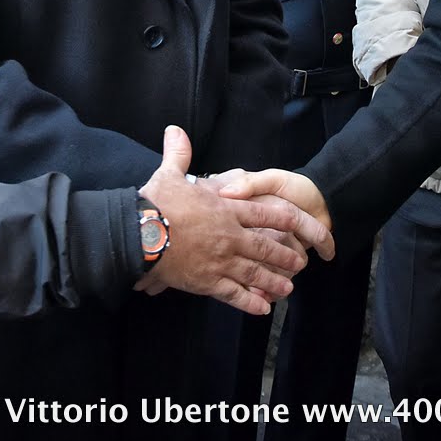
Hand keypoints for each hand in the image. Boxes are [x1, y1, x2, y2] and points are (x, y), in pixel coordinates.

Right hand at [134, 126, 331, 314]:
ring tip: (288, 288)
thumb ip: (178, 154)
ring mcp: (220, 260)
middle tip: (300, 263)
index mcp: (225, 209)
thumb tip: (175, 131)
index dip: (286, 220)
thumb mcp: (169, 174)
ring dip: (273, 280)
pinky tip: (262, 309)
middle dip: (285, 255)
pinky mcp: (207, 281)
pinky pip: (233, 294)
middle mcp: (229, 235)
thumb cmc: (156, 204)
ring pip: (255, 272)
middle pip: (266, 246)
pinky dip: (250, 302)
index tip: (301, 225)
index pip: (265, 213)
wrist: (140, 234)